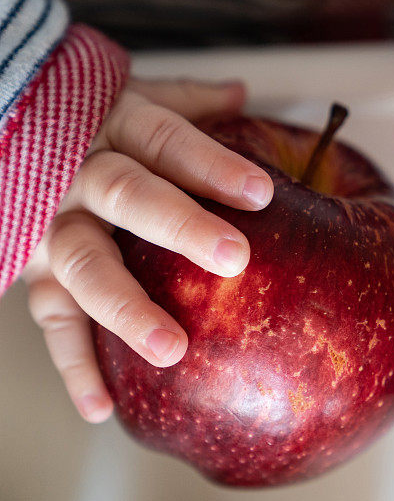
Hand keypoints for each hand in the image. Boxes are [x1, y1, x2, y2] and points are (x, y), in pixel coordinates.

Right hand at [22, 78, 273, 422]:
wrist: (0, 123)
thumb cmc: (86, 119)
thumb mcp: (132, 97)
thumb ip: (186, 101)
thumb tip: (241, 92)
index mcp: (118, 129)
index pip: (170, 143)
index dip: (213, 166)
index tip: (261, 194)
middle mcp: (82, 177)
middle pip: (130, 198)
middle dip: (179, 227)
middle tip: (233, 259)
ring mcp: (50, 226)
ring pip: (84, 267)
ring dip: (125, 310)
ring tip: (171, 350)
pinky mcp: (30, 269)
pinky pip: (52, 320)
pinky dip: (74, 365)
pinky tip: (103, 408)